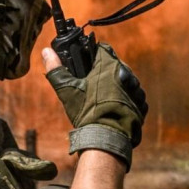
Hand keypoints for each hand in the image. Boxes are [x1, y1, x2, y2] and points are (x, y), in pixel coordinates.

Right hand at [43, 44, 147, 168]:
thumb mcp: (67, 90)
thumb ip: (56, 68)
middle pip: (115, 65)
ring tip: (104, 99)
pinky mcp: (142, 104)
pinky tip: (114, 108)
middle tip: (93, 85)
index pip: (103, 49)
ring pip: (126, 80)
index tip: (87, 65)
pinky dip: (126, 100)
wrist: (106, 138)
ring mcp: (137, 89)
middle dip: (105, 72)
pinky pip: (134, 96)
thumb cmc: (87, 113)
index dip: (94, 55)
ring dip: (117, 85)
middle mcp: (127, 74)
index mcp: (109, 66)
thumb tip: (46, 51)